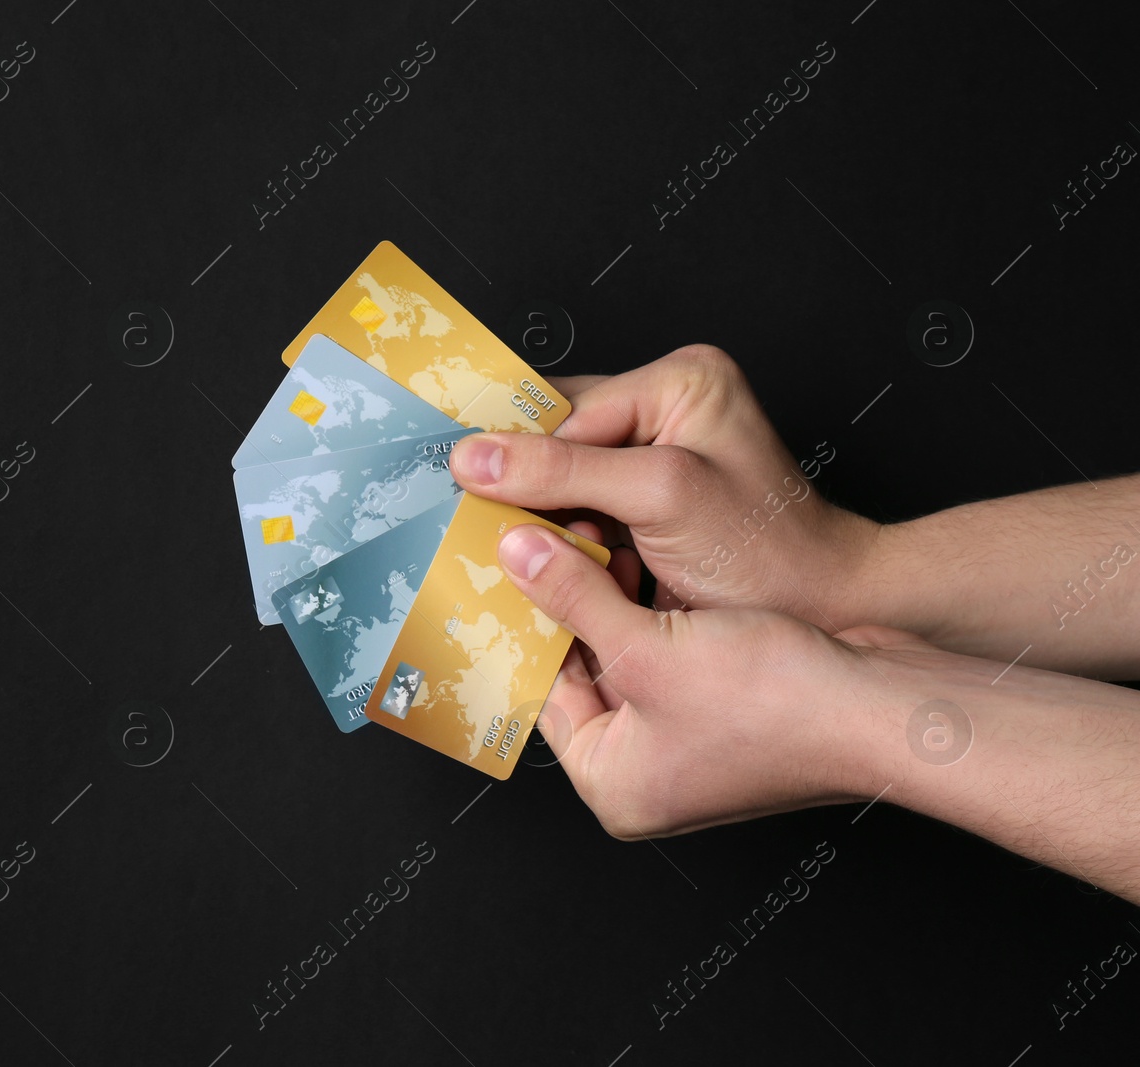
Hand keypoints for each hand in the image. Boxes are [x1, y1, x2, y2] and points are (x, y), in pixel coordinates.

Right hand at [451, 345, 877, 623]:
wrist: (823, 616)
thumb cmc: (766, 554)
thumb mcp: (659, 498)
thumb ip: (564, 473)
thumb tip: (473, 458)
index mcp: (679, 380)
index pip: (565, 410)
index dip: (515, 456)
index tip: (457, 491)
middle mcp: (665, 409)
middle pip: (558, 441)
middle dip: (525, 489)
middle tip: (478, 527)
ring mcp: (656, 459)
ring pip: (562, 482)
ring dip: (543, 523)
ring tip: (522, 555)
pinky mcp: (649, 506)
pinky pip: (581, 513)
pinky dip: (562, 544)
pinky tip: (552, 569)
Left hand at [500, 521, 913, 835]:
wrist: (884, 704)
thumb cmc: (776, 702)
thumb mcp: (648, 645)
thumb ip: (573, 596)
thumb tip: (518, 555)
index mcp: (612, 785)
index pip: (542, 695)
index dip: (522, 624)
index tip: (501, 565)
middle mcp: (644, 773)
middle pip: (579, 674)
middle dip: (563, 603)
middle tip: (535, 537)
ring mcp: (685, 743)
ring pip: (620, 653)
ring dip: (603, 592)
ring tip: (581, 529)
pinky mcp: (720, 708)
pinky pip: (661, 649)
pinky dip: (645, 603)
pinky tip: (631, 548)